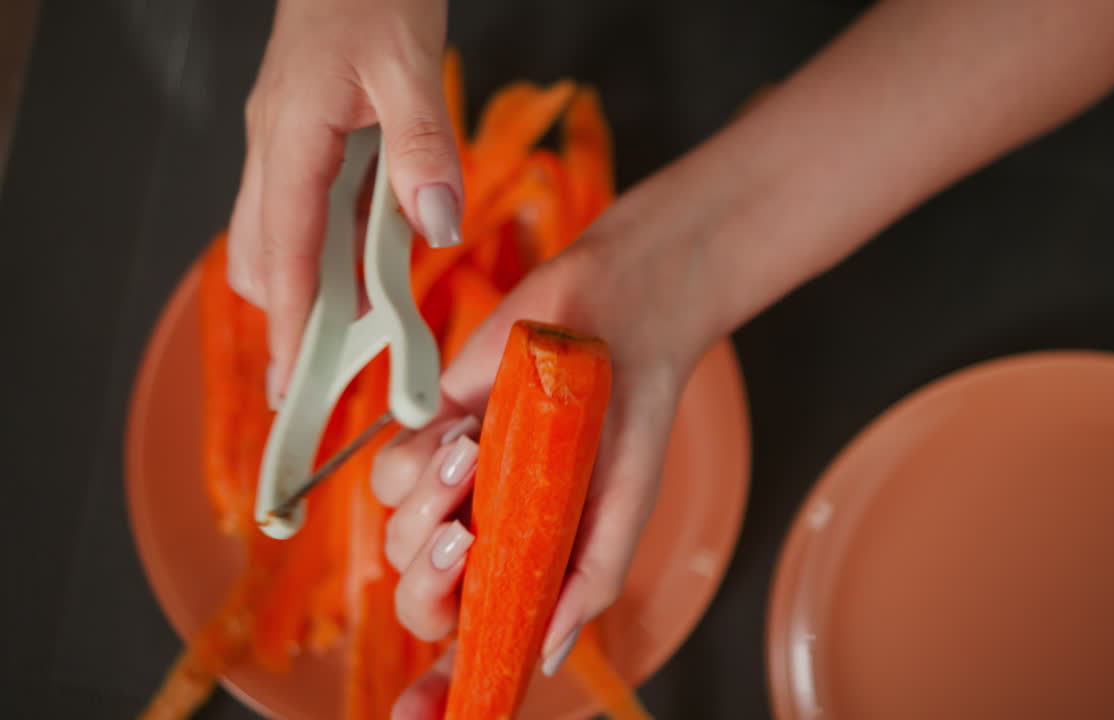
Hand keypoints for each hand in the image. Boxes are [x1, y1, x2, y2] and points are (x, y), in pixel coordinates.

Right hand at [227, 0, 463, 407]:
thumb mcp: (409, 65)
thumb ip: (422, 148)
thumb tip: (434, 225)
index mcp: (289, 138)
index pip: (284, 253)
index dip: (291, 326)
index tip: (294, 383)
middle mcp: (273, 150)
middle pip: (267, 261)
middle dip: (296, 320)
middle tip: (339, 369)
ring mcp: (282, 146)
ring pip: (282, 240)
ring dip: (320, 285)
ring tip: (372, 322)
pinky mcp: (302, 140)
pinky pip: (309, 212)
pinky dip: (336, 247)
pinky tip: (378, 252)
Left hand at [370, 232, 703, 715]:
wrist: (614, 320)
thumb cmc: (628, 418)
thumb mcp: (620, 513)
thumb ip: (585, 586)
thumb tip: (546, 655)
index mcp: (530, 566)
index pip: (476, 643)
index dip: (441, 692)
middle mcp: (486, 536)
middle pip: (421, 600)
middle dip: (431, 578)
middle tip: (470, 535)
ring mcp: (453, 487)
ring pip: (395, 538)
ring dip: (428, 505)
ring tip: (476, 453)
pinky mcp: (429, 434)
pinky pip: (385, 472)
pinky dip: (418, 457)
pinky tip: (465, 428)